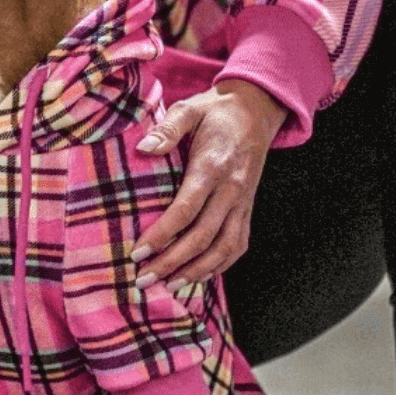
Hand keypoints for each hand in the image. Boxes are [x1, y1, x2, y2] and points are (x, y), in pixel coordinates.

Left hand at [132, 80, 287, 287]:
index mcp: (213, 166)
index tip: (138, 252)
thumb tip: (143, 148)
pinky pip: (238, 245)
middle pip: (202, 237)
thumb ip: (167, 129)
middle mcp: (232, 189)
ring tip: (168, 286)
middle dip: (172, 262)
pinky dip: (220, 266)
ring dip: (196, 271)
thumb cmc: (216, 111)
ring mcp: (243, 202)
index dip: (162, 234)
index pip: (186, 209)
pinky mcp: (248, 209)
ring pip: (224, 248)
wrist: (257, 110)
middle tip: (143, 279)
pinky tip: (199, 275)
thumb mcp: (189, 109)